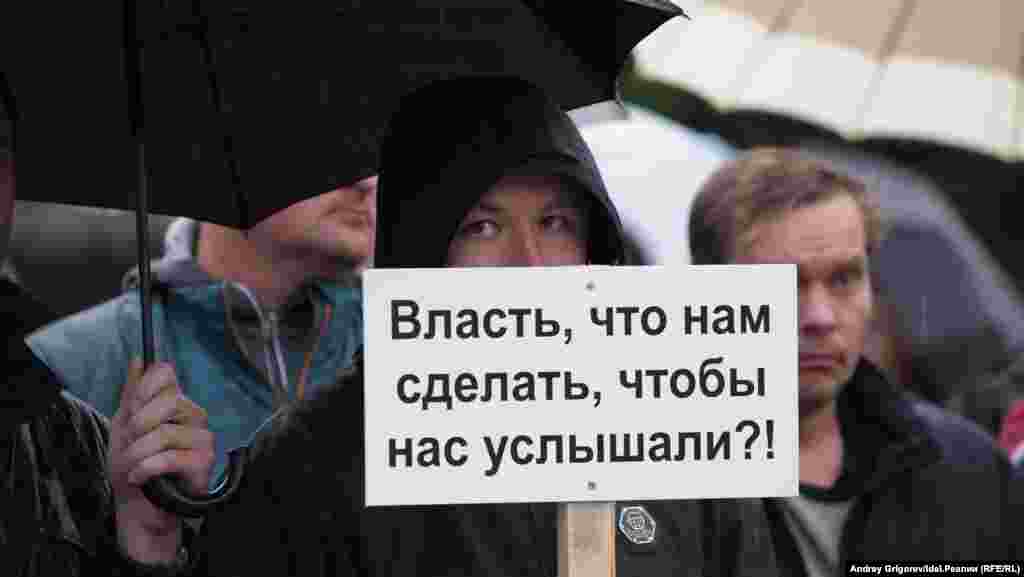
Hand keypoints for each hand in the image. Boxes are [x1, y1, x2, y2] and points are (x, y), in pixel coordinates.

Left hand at [108, 359, 214, 563]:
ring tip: (132, 467)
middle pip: (169, 400)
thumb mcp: (123, 426)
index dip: (144, 388)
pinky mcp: (203, 464)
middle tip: (130, 444)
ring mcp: (203, 440)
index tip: (131, 409)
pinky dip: (144, 469)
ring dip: (136, 454)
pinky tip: (140, 477)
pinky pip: (168, 458)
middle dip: (138, 425)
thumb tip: (138, 359)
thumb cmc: (132, 467)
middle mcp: (195, 416)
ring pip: (164, 433)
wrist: (136, 507)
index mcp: (177, 403)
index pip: (166, 373)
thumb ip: (132, 393)